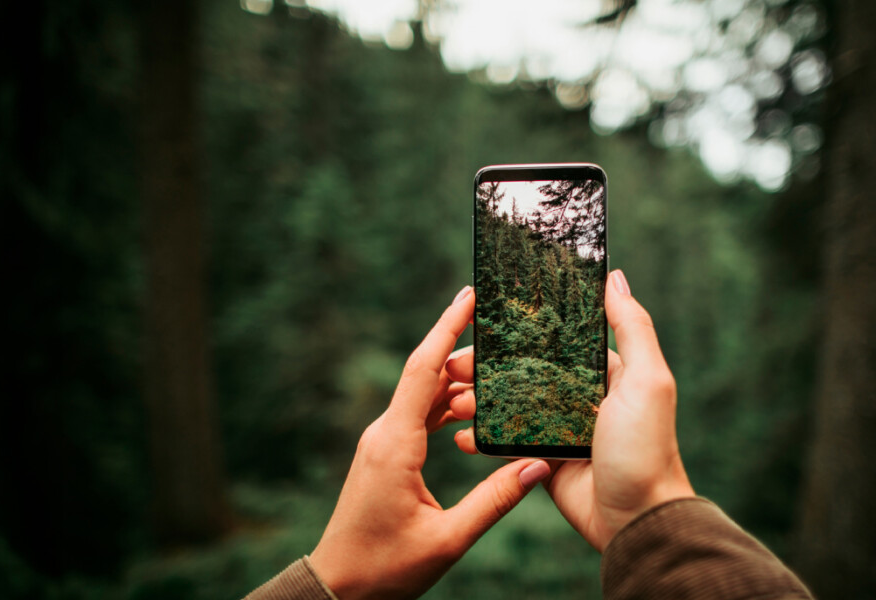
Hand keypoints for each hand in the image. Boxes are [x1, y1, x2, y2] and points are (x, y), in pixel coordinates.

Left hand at [309, 286, 550, 597]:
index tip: (469, 294)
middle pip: (426, 374)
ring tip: (498, 367)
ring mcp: (383, 442)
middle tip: (505, 333)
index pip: (424, 370)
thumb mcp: (447, 539)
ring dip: (457, 380)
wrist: (338, 586)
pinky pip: (418, 415)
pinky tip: (472, 407)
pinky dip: (446, 404)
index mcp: (396, 444)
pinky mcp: (386, 455)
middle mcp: (385, 433)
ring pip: (423, 395)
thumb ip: (495, 501)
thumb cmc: (385, 568)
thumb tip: (537, 465)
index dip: (447, 327)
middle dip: (463, 349)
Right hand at [453, 270, 694, 550]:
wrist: (636, 519)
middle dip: (486, 365)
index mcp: (605, 371)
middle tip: (454, 366)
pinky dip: (482, 436)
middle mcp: (580, 395)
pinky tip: (461, 434)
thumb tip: (615, 276)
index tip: (482, 320)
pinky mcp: (543, 459)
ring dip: (477, 399)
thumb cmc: (646, 447)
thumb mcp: (648, 380)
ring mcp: (560, 427)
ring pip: (509, 402)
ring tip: (451, 400)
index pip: (555, 338)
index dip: (519, 328)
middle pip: (523, 368)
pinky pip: (506, 440)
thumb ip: (632, 328)